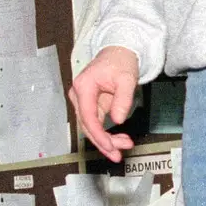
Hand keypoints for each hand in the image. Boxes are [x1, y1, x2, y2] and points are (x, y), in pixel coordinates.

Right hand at [68, 46, 139, 162]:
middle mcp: (78, 95)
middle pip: (87, 125)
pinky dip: (106, 134)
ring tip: (123, 147)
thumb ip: (123, 99)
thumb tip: (118, 120)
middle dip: (103, 142)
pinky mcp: (90, 105)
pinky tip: (119, 141)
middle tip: (119, 153)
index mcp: (83, 86)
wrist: (118, 52)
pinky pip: (95, 124)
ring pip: (90, 127)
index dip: (98, 135)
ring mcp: (83, 101)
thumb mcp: (127, 79)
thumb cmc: (121, 62)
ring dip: (105, 140)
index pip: (87, 116)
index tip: (110, 147)